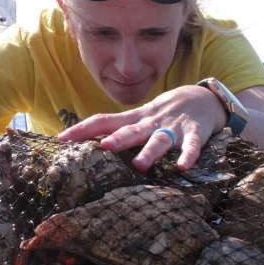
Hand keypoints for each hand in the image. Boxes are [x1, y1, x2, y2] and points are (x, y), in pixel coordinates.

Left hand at [57, 85, 225, 171]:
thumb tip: (85, 142)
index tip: (61, 139)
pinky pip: (192, 146)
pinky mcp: (194, 134)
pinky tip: (183, 167)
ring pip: (160, 139)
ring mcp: (173, 128)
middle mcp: (150, 123)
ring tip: (139, 164)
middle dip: (118, 139)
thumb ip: (116, 129)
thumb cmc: (163, 113)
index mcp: (134, 120)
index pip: (104, 121)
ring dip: (150, 151)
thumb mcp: (138, 118)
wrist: (202, 97)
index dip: (84, 129)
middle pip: (131, 130)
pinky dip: (188, 155)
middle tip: (104, 148)